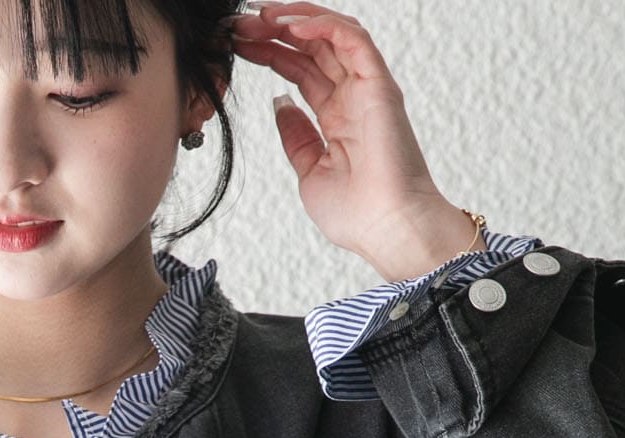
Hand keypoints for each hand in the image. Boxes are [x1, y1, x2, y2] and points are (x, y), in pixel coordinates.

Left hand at [228, 2, 480, 281]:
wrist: (387, 229)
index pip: (300, 70)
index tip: (237, 45)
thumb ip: (296, 136)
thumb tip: (281, 104)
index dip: (270, 53)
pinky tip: (290, 25)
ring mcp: (366, 87)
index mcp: (336, 117)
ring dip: (295, 20)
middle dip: (273, 31)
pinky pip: (351, 39)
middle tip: (239, 23)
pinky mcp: (379, 83)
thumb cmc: (357, 214)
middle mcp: (352, 96)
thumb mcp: (309, 172)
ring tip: (260, 16)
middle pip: (311, 47)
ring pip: (331, 34)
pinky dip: (321, 26)